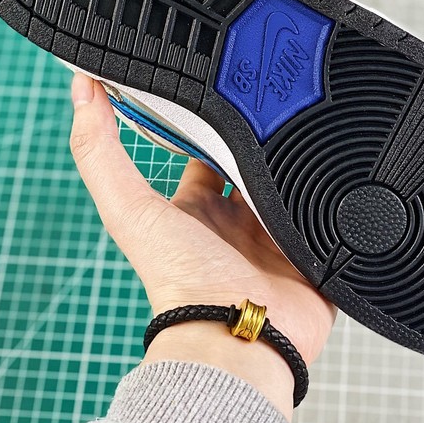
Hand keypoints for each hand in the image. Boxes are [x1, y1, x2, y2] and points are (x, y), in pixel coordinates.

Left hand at [69, 73, 336, 418]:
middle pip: (254, 166)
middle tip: (281, 104)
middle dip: (266, 140)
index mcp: (197, 210)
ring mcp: (277, 239)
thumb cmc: (180, 281)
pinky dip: (336, 200)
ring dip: (302, 165)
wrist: (239, 334)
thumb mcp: (130, 208)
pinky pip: (331, 219)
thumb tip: (79, 89)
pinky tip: (344, 171)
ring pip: (294, 187)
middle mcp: (236, 224)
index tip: (225, 88)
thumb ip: (99, 153)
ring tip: (316, 129)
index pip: (205, 154)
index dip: (212, 123)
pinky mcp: (313, 256)